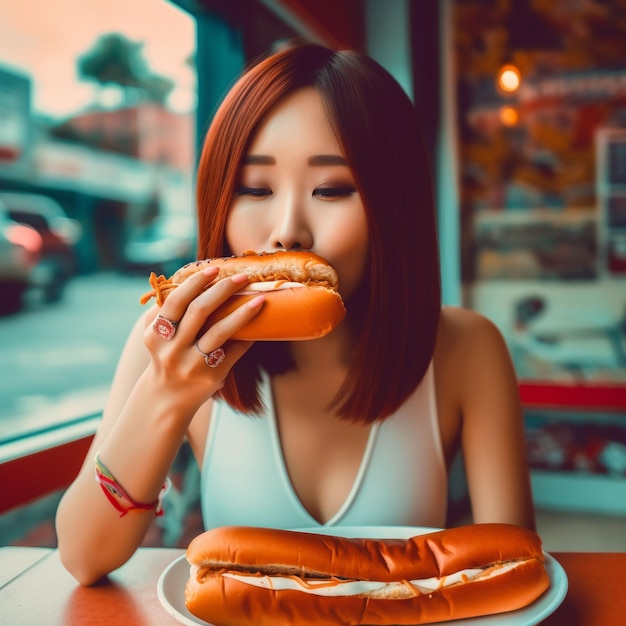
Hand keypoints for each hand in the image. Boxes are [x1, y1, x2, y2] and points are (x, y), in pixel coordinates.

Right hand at [143, 266, 264, 397]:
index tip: (215, 269)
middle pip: (199, 311)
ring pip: (220, 332)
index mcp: (156, 334)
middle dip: (222, 290)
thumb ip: (166, 310)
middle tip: (242, 277)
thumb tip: (189, 276)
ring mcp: (192, 364)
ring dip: (243, 312)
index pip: (176, 302)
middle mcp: (172, 350)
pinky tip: (260, 324)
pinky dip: (248, 335)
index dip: (196, 283)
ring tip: (260, 298)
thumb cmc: (167, 355)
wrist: (167, 397)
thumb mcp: (157, 335)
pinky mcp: (212, 376)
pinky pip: (235, 350)